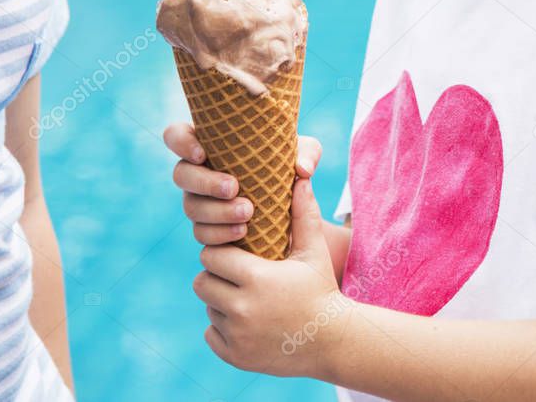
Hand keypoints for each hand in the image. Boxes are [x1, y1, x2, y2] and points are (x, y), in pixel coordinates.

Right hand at [162, 121, 322, 245]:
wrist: (292, 203)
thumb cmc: (289, 164)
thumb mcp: (304, 152)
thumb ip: (307, 152)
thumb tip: (302, 170)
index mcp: (211, 143)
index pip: (176, 135)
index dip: (181, 142)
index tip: (202, 153)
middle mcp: (198, 171)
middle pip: (180, 174)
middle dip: (205, 182)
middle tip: (233, 187)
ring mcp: (199, 201)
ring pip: (191, 207)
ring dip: (217, 212)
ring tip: (247, 215)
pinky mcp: (207, 228)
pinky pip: (202, 234)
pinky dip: (221, 234)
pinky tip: (243, 234)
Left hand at [193, 177, 349, 377]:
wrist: (332, 341)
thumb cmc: (321, 290)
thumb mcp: (314, 252)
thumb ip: (304, 214)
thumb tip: (299, 177)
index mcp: (256, 278)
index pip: (212, 256)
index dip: (222, 251)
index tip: (235, 251)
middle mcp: (242, 309)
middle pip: (203, 281)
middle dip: (216, 274)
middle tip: (236, 272)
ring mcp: (237, 336)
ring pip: (209, 307)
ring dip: (220, 299)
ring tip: (243, 294)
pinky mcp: (236, 357)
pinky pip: (211, 333)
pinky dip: (222, 327)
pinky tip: (243, 319)